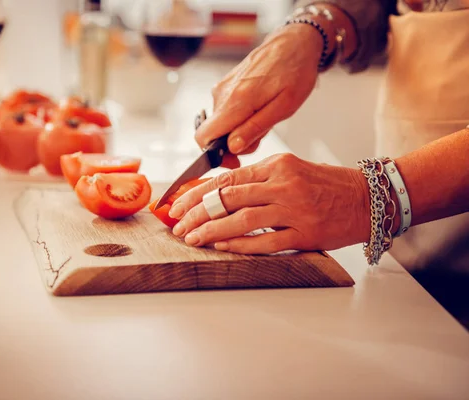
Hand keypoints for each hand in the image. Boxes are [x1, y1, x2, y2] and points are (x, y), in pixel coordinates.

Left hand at [167, 153, 370, 253]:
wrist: (370, 197)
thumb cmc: (328, 185)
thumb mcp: (291, 170)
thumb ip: (259, 180)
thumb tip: (219, 193)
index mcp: (277, 165)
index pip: (226, 179)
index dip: (197, 193)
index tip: (177, 204)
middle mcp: (283, 184)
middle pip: (228, 198)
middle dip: (196, 213)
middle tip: (178, 225)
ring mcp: (294, 210)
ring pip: (241, 220)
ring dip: (211, 231)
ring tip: (192, 239)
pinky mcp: (305, 234)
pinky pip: (265, 242)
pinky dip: (240, 245)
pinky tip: (222, 247)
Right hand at [196, 24, 324, 168]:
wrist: (294, 43)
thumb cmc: (295, 72)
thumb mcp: (283, 107)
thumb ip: (255, 128)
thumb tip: (232, 147)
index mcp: (235, 101)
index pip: (203, 137)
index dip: (215, 155)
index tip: (236, 159)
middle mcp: (222, 94)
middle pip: (214, 133)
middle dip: (234, 142)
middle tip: (261, 135)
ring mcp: (222, 88)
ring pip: (221, 123)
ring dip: (239, 128)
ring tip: (264, 117)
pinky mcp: (225, 85)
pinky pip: (225, 110)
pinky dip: (239, 116)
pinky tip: (259, 107)